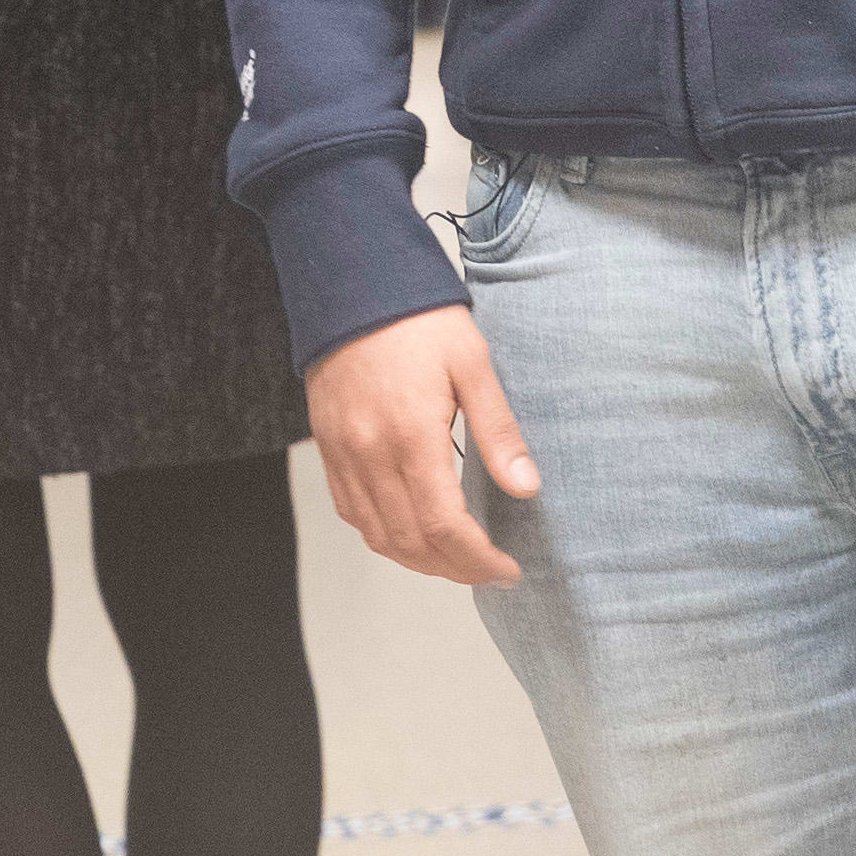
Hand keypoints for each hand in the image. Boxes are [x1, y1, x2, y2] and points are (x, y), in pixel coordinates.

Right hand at [301, 303, 537, 588]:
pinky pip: (352, 512)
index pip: (445, 527)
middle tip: (489, 571)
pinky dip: (383, 536)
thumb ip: (498, 431)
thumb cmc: (418, 319)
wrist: (352, 283)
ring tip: (457, 561)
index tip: (507, 569)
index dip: (478, 560)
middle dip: (455, 569)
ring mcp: (343, 455)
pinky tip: (411, 533)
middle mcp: (370, 455)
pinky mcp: (328, 448)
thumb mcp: (472, 364)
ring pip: (379, 536)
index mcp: (411, 436)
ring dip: (419, 561)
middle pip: (412, 543)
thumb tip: (526, 487)